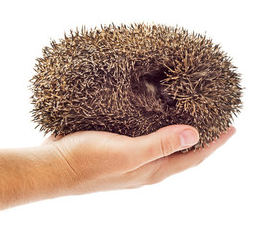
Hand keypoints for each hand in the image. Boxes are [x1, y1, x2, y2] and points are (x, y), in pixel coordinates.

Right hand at [43, 125, 235, 194]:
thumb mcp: (127, 153)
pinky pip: (147, 138)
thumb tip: (194, 135)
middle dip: (202, 140)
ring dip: (180, 133)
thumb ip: (160, 145)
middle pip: (182, 154)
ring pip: (165, 145)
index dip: (214, 144)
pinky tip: (155, 117)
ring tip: (191, 118)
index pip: (192, 158)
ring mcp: (131, 158)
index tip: (231, 128)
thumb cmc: (88, 161)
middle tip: (215, 121)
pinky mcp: (118, 146)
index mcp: (152, 169)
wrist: (55, 166)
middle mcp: (145, 166)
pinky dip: (158, 128)